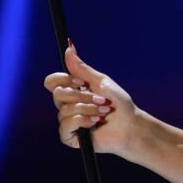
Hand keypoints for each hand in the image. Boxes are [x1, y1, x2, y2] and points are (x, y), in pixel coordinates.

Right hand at [43, 40, 139, 157]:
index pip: (52, 81)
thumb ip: (82, 68)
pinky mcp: (69, 136)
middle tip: (101, 100)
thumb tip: (69, 47)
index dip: (64, 80)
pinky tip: (95, 122)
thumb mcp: (101, 82)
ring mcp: (67, 121)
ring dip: (88, 109)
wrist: (129, 125)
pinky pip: (65, 126)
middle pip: (57, 94)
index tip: (82, 82)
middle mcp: (67, 105)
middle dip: (83, 96)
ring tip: (103, 112)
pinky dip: (83, 121)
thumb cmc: (118, 103)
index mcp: (73, 90)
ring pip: (64, 110)